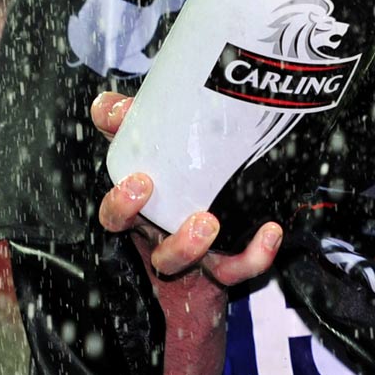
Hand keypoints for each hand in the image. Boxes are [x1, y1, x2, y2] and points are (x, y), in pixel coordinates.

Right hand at [90, 91, 281, 283]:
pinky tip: (269, 231)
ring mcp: (198, 258)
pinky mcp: (227, 264)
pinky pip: (241, 267)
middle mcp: (167, 241)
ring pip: (197, 268)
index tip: (140, 180)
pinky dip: (256, 254)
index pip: (118, 218)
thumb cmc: (170, 185)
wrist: (207, 233)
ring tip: (209, 222)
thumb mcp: (146, 151)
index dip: (122, 205)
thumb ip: (127, 125)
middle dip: (170, 238)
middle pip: (160, 255)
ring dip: (197, 248)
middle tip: (193, 217)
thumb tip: (105, 106)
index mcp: (144, 216)